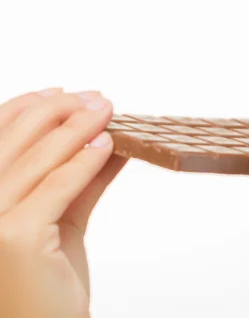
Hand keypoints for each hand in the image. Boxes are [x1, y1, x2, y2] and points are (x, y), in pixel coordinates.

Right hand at [0, 88, 127, 317]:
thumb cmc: (48, 282)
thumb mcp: (60, 220)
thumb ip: (77, 180)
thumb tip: (105, 139)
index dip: (25, 109)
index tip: (61, 93)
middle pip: (15, 142)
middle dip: (58, 113)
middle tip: (95, 98)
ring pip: (38, 160)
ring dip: (77, 129)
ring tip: (106, 111)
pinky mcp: (16, 238)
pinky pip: (57, 187)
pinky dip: (84, 162)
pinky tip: (107, 145)